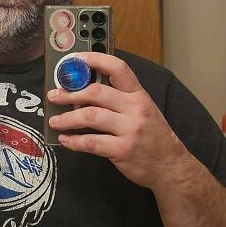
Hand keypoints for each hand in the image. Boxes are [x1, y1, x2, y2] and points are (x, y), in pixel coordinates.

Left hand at [47, 52, 188, 190]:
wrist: (170, 167)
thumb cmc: (153, 137)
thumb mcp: (142, 111)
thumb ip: (119, 99)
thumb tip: (83, 92)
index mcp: (139, 95)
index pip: (118, 68)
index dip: (95, 60)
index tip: (76, 59)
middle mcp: (135, 108)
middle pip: (96, 92)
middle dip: (70, 93)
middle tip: (55, 96)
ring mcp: (130, 129)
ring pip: (89, 116)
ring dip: (67, 118)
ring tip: (55, 121)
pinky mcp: (122, 150)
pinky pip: (91, 142)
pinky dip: (74, 141)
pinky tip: (66, 140)